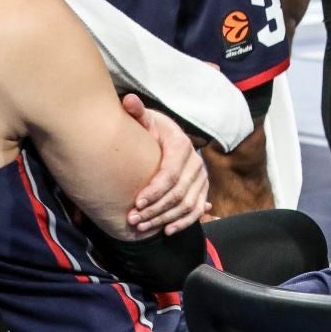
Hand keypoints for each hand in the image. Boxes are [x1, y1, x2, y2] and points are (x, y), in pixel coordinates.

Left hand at [121, 94, 209, 234]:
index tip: (136, 203)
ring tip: (143, 227)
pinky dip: (184, 221)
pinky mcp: (203, 188)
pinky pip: (198, 209)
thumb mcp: (146, 121)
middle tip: (132, 220)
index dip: (155, 191)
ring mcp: (201, 177)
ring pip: (187, 204)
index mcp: (181, 146)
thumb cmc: (152, 131)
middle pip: (178, 193)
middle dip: (155, 210)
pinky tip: (167, 230)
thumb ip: (137, 114)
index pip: (171, 173)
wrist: (168, 137)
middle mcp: (196, 162)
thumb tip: (128, 101)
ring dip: (165, 218)